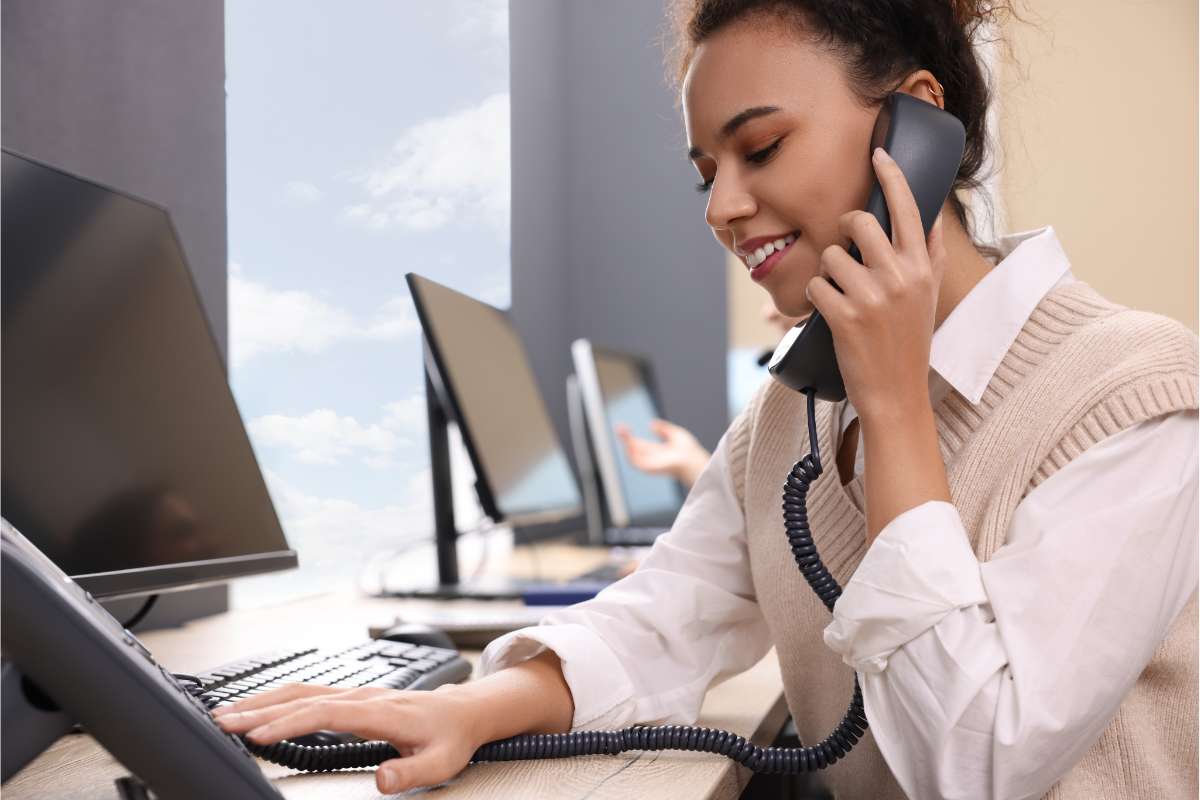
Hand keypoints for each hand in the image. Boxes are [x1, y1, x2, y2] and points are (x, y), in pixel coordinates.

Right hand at [214, 683, 481, 793]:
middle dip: (261, 710)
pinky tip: (259, 709)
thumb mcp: (441, 763)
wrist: (463, 711)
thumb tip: (381, 780)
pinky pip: (309, 693)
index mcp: (381, 711)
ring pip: (302, 690)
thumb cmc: (450, 737)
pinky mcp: (352, 697)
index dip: (290, 723)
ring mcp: (356, 693)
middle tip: (223, 722)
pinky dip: (278, 699)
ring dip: (264, 700)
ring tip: (228, 713)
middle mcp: (364, 697)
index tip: (259, 736)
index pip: (326, 713)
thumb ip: (411, 772)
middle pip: (304, 697)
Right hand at [615, 419, 709, 488]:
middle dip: (625, 438)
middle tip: (618, 426)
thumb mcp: (675, 434)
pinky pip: (635, 462)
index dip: (631, 436)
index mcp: (658, 452)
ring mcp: (650, 464)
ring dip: (626, 444)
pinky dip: (630, 453)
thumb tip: (650, 424)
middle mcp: (652, 459)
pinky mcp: (650, 468)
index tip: (623, 427)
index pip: (640, 445)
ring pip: (632, 455)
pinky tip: (629, 442)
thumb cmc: (689, 451)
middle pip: (634, 449)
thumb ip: (663, 428)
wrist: (693, 460)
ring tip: (622, 432)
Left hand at [805, 146, 947, 421]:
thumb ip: (929, 256)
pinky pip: (816, 287)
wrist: (896, 393)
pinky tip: (831, 314)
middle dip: (843, 229)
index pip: (908, 209)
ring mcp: (872, 297)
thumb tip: (930, 218)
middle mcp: (900, 277)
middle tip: (844, 247)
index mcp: (922, 268)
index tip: (877, 152)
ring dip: (828, 272)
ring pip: (831, 255)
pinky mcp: (845, 318)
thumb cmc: (909, 342)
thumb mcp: (929, 297)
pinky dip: (816, 299)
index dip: (891, 177)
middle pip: (859, 222)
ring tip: (841, 294)